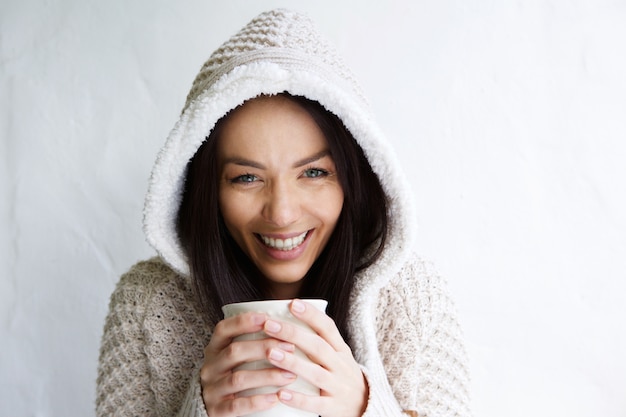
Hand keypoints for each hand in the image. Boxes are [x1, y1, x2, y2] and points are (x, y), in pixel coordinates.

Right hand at [200, 312, 296, 415]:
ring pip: (238, 379)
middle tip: (290, 347)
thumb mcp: (235, 357)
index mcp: (214, 349)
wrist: (213, 410)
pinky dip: (257, 401)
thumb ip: (251, 342)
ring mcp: (212, 390)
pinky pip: (237, 406)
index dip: (243, 322)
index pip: (223, 329)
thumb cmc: (234, 375)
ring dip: (267, 375)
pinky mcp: (217, 411)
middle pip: (234, 352)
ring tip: (290, 375)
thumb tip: (284, 324)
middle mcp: (210, 367)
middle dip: (264, 347)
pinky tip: (275, 398)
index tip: (267, 318)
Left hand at [263, 299, 367, 416]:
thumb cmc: (343, 376)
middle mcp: (341, 366)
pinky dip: (298, 399)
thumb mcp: (339, 355)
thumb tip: (293, 312)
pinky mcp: (333, 408)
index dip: (311, 315)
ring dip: (292, 363)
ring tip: (270, 353)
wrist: (367, 407)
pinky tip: (281, 393)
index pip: (328, 328)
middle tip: (269, 325)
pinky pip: (315, 404)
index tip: (292, 303)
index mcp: (341, 350)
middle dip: (293, 334)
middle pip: (318, 347)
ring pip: (316, 374)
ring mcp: (338, 387)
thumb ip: (321, 339)